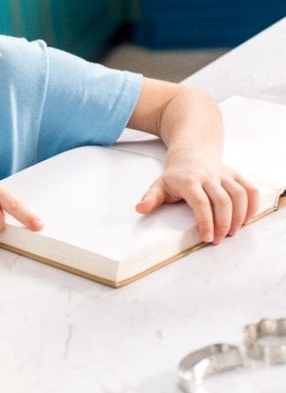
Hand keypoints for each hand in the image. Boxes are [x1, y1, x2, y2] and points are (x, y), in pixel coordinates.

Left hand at [136, 151, 258, 243]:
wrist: (192, 153)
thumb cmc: (176, 175)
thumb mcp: (159, 185)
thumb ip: (150, 198)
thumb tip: (140, 209)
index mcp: (188, 180)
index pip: (200, 202)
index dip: (205, 221)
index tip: (207, 238)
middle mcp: (208, 176)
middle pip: (222, 200)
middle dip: (223, 223)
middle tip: (220, 239)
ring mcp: (224, 175)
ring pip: (239, 195)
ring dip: (240, 216)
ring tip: (233, 232)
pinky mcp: (236, 175)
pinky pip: (250, 189)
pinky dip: (253, 204)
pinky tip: (246, 219)